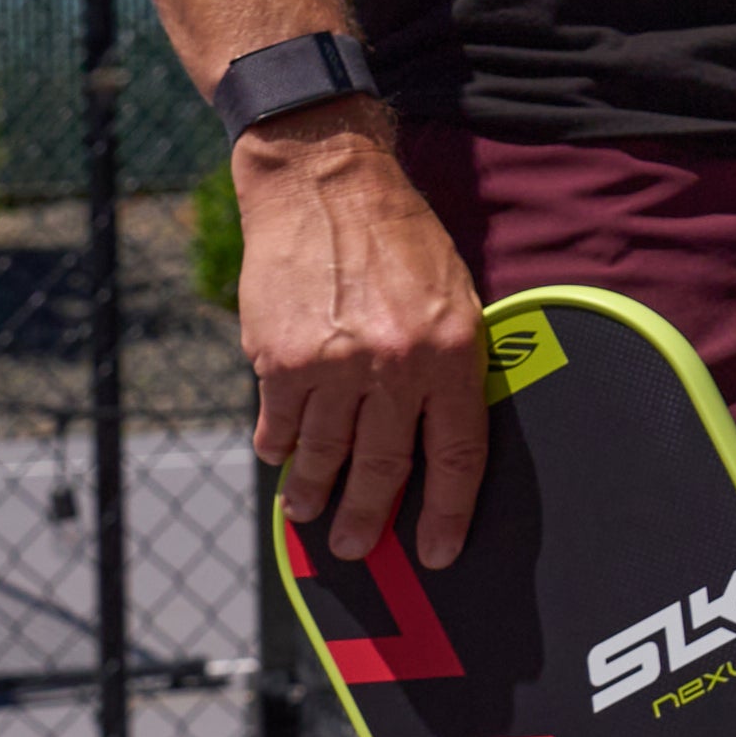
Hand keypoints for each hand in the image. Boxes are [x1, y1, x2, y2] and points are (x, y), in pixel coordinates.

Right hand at [235, 112, 489, 568]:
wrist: (326, 184)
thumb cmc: (400, 239)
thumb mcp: (455, 295)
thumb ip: (451, 363)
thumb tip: (441, 432)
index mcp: (453, 352)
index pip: (457, 454)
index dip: (448, 511)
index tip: (436, 551)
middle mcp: (394, 365)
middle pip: (385, 467)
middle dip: (369, 517)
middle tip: (356, 546)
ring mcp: (332, 364)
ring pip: (324, 454)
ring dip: (315, 493)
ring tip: (309, 515)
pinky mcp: (278, 357)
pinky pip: (279, 423)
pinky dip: (279, 446)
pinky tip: (280, 458)